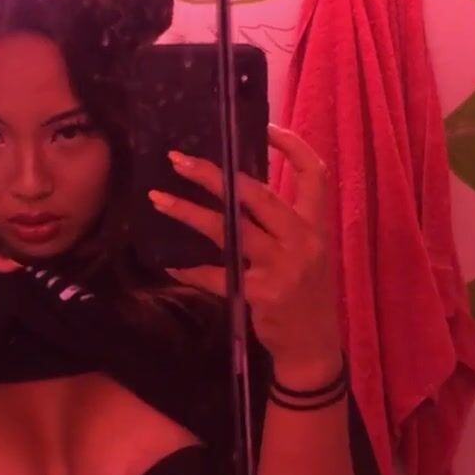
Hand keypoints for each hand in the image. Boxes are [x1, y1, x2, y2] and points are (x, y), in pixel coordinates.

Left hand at [148, 124, 342, 373]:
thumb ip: (283, 223)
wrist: (313, 347)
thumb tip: (237, 189)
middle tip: (178, 160)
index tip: (263, 126)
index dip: (292, 147)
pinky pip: (215, 275)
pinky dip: (189, 268)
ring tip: (158, 198)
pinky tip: (168, 261)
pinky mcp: (259, 294)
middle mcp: (302, 240)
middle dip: (214, 175)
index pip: (314, 174)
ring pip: (228, 229)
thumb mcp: (308, 253)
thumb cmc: (306, 294)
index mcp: (316, 226)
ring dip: (189, 212)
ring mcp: (281, 267)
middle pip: (256, 195)